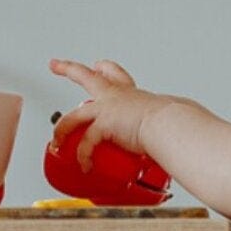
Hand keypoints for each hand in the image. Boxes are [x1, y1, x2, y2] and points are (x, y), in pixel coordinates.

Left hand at [48, 57, 170, 169]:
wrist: (171, 125)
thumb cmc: (173, 124)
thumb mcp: (165, 122)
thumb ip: (163, 131)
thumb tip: (171, 145)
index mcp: (131, 94)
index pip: (115, 74)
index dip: (104, 69)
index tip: (97, 66)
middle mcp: (116, 96)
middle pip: (85, 76)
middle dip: (68, 69)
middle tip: (56, 65)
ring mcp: (107, 108)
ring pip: (73, 116)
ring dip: (61, 130)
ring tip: (57, 142)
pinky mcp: (104, 123)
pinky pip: (86, 142)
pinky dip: (84, 156)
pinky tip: (85, 165)